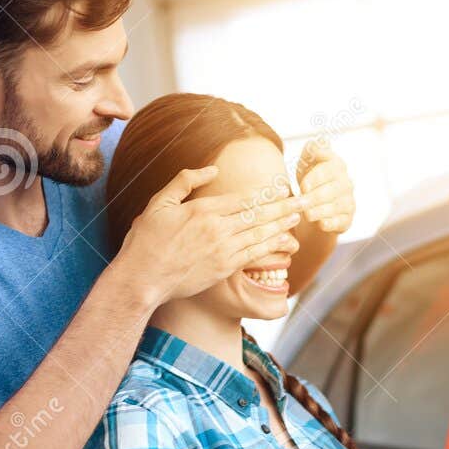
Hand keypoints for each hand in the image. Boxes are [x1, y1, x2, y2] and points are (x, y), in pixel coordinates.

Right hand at [113, 166, 312, 305]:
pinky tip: (284, 240)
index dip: (265, 192)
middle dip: (283, 206)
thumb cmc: (147, 240)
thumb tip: (213, 169)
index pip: (242, 198)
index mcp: (202, 209)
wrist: (143, 278)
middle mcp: (217, 228)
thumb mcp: (159, 203)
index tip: (281, 187)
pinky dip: (271, 245)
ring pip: (260, 234)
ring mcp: (223, 250)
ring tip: (298, 215)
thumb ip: (185, 182)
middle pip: (258, 214)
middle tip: (304, 200)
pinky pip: (254, 254)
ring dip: (282, 224)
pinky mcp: (224, 268)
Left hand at [295, 139, 354, 233]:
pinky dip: (332, 223)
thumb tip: (320, 141)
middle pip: (332, 189)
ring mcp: (349, 201)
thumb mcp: (307, 162)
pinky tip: (321, 224)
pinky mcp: (347, 218)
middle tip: (299, 203)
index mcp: (336, 165)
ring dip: (321, 210)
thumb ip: (311, 150)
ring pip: (336, 206)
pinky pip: (341, 221)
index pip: (329, 169)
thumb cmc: (310, 178)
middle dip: (315, 197)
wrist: (315, 203)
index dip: (315, 178)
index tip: (302, 186)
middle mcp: (346, 182)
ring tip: (306, 214)